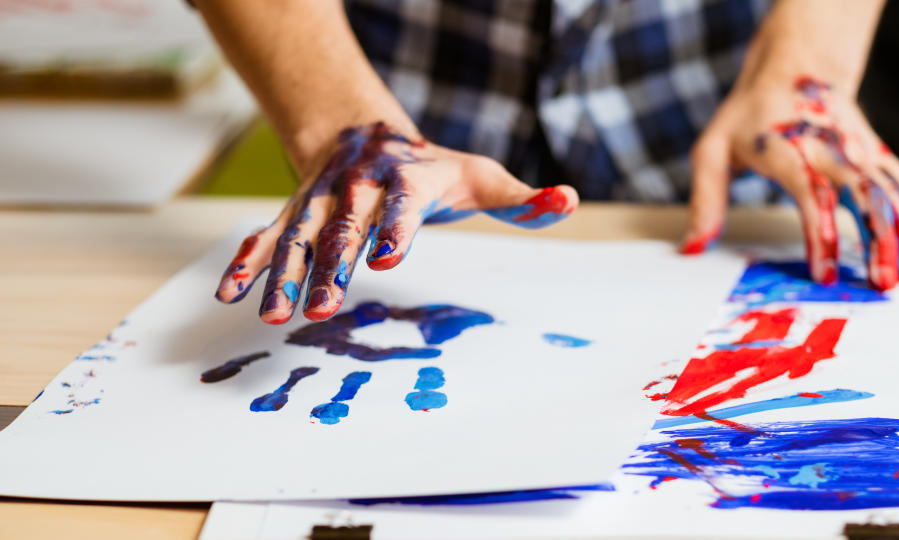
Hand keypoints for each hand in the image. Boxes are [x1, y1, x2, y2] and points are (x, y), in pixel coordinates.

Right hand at [215, 122, 578, 323]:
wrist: (367, 135)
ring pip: (298, 237)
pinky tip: (232, 294)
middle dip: (331, 266)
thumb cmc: (432, 167)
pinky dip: (250, 263)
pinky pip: (269, 237)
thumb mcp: (479, 175)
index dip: (395, 230)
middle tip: (322, 306)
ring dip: (283, 275)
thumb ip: (521, 198)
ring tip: (272, 315)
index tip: (388, 259)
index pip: (402, 206)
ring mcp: (321, 201)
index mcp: (406, 180)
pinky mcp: (296, 214)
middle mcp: (357, 189)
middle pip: (343, 228)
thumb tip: (568, 202)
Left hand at [684, 74, 898, 289]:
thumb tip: (692, 248)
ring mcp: (858, 149)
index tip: (825, 273)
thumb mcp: (711, 150)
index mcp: (789, 147)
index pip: (812, 192)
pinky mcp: (875, 154)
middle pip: (866, 193)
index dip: (821, 234)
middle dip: (879, 239)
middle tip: (881, 283)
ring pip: (893, 190)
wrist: (795, 67)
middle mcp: (831, 147)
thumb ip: (704, 201)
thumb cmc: (749, 115)